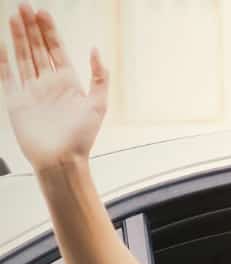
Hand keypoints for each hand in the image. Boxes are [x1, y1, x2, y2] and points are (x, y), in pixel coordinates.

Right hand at [0, 4, 107, 171]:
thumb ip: (99, 77)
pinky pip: (7, 76)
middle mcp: (48, 83)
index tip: (43, 12)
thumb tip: (95, 50)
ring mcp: (31, 91)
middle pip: (38, 48)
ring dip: (18, 37)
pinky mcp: (16, 102)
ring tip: (13, 17)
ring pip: (23, 57)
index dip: (49, 31)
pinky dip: (3, 61)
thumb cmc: (82, 138)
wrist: (61, 160)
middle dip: (31, 27)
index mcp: (68, 82)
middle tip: (24, 6)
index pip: (56, 49)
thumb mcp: (98, 105)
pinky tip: (1, 45)